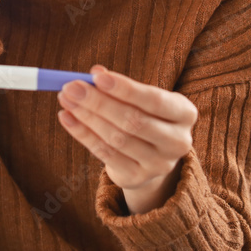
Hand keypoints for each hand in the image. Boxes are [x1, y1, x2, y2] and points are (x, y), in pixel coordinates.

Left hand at [57, 65, 197, 213]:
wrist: (151, 156)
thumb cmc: (145, 115)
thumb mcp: (142, 99)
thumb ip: (120, 86)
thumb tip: (94, 72)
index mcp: (185, 113)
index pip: (154, 99)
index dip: (125, 88)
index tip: (97, 76)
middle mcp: (177, 141)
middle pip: (133, 121)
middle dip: (98, 102)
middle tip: (71, 87)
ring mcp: (159, 164)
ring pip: (116, 138)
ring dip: (86, 117)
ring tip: (66, 99)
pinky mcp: (137, 177)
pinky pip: (105, 154)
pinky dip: (83, 134)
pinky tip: (66, 117)